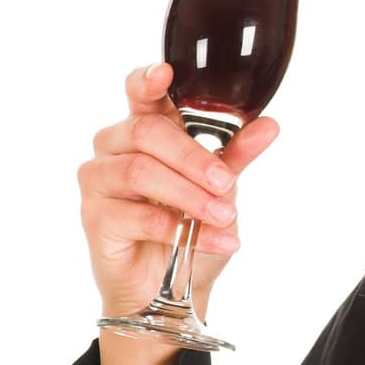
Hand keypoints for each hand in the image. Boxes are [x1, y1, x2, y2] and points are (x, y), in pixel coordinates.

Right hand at [77, 62, 279, 320]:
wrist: (170, 290)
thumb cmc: (189, 227)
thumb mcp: (220, 187)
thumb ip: (237, 154)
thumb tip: (269, 125)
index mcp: (144, 128)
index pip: (140, 93)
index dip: (147, 80)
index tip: (165, 74)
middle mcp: (114, 146)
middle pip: (147, 132)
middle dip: (194, 158)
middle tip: (227, 184)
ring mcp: (99, 180)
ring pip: (140, 171)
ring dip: (190, 195)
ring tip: (224, 216)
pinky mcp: (94, 218)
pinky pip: (137, 215)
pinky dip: (180, 228)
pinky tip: (212, 239)